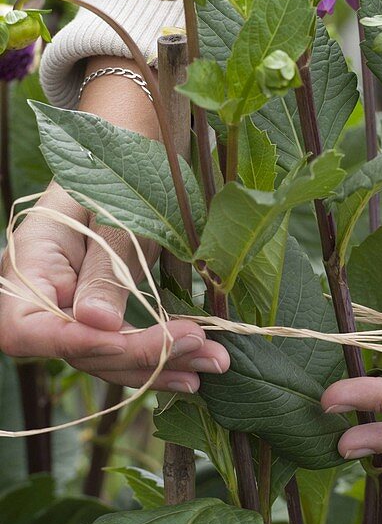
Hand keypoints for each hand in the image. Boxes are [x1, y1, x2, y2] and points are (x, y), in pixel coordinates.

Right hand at [0, 181, 228, 391]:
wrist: (133, 152)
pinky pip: (127, 348)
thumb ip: (105, 269)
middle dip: (138, 355)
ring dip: (162, 364)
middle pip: (76, 350)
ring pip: (108, 357)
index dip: (69, 343)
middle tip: (199, 347)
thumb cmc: (118, 171)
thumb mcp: (115, 216)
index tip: (121, 340)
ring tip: (214, 363)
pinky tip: (196, 370)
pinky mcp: (107, 318)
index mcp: (30, 262)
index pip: (24, 327)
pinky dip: (163, 358)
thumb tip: (96, 324)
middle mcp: (46, 297)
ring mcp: (76, 311)